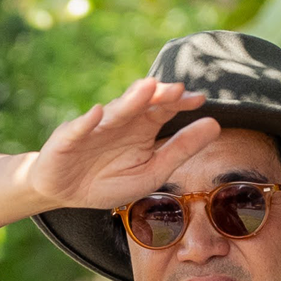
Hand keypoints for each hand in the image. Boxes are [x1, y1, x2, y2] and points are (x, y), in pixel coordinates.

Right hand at [23, 78, 222, 214]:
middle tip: (177, 88)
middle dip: (158, 95)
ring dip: (129, 101)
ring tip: (146, 89)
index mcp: (141, 128)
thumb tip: (215, 125)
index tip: (200, 99)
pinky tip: (96, 114)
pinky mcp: (67, 139)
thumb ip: (181, 150)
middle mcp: (119, 121)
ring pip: (114, 112)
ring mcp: (93, 127)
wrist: (64, 192)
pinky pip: (78, 129)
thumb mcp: (151, 172)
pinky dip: (86, 122)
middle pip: (141, 104)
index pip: (164, 110)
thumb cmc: (109, 181)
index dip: (180, 103)